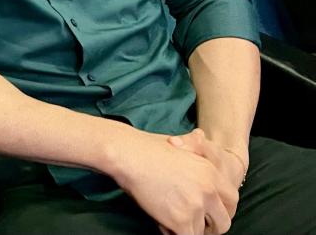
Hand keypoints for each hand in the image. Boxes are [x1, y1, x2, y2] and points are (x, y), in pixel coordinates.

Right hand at [108, 127, 235, 234]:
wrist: (128, 154)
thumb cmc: (146, 147)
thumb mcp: (178, 143)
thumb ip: (195, 145)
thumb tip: (200, 136)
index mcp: (211, 172)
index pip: (232, 200)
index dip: (221, 210)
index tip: (210, 214)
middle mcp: (209, 190)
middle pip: (223, 222)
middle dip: (210, 227)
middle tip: (194, 224)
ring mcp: (196, 206)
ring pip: (202, 233)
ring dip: (189, 229)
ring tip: (172, 221)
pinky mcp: (181, 220)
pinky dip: (172, 233)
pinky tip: (161, 223)